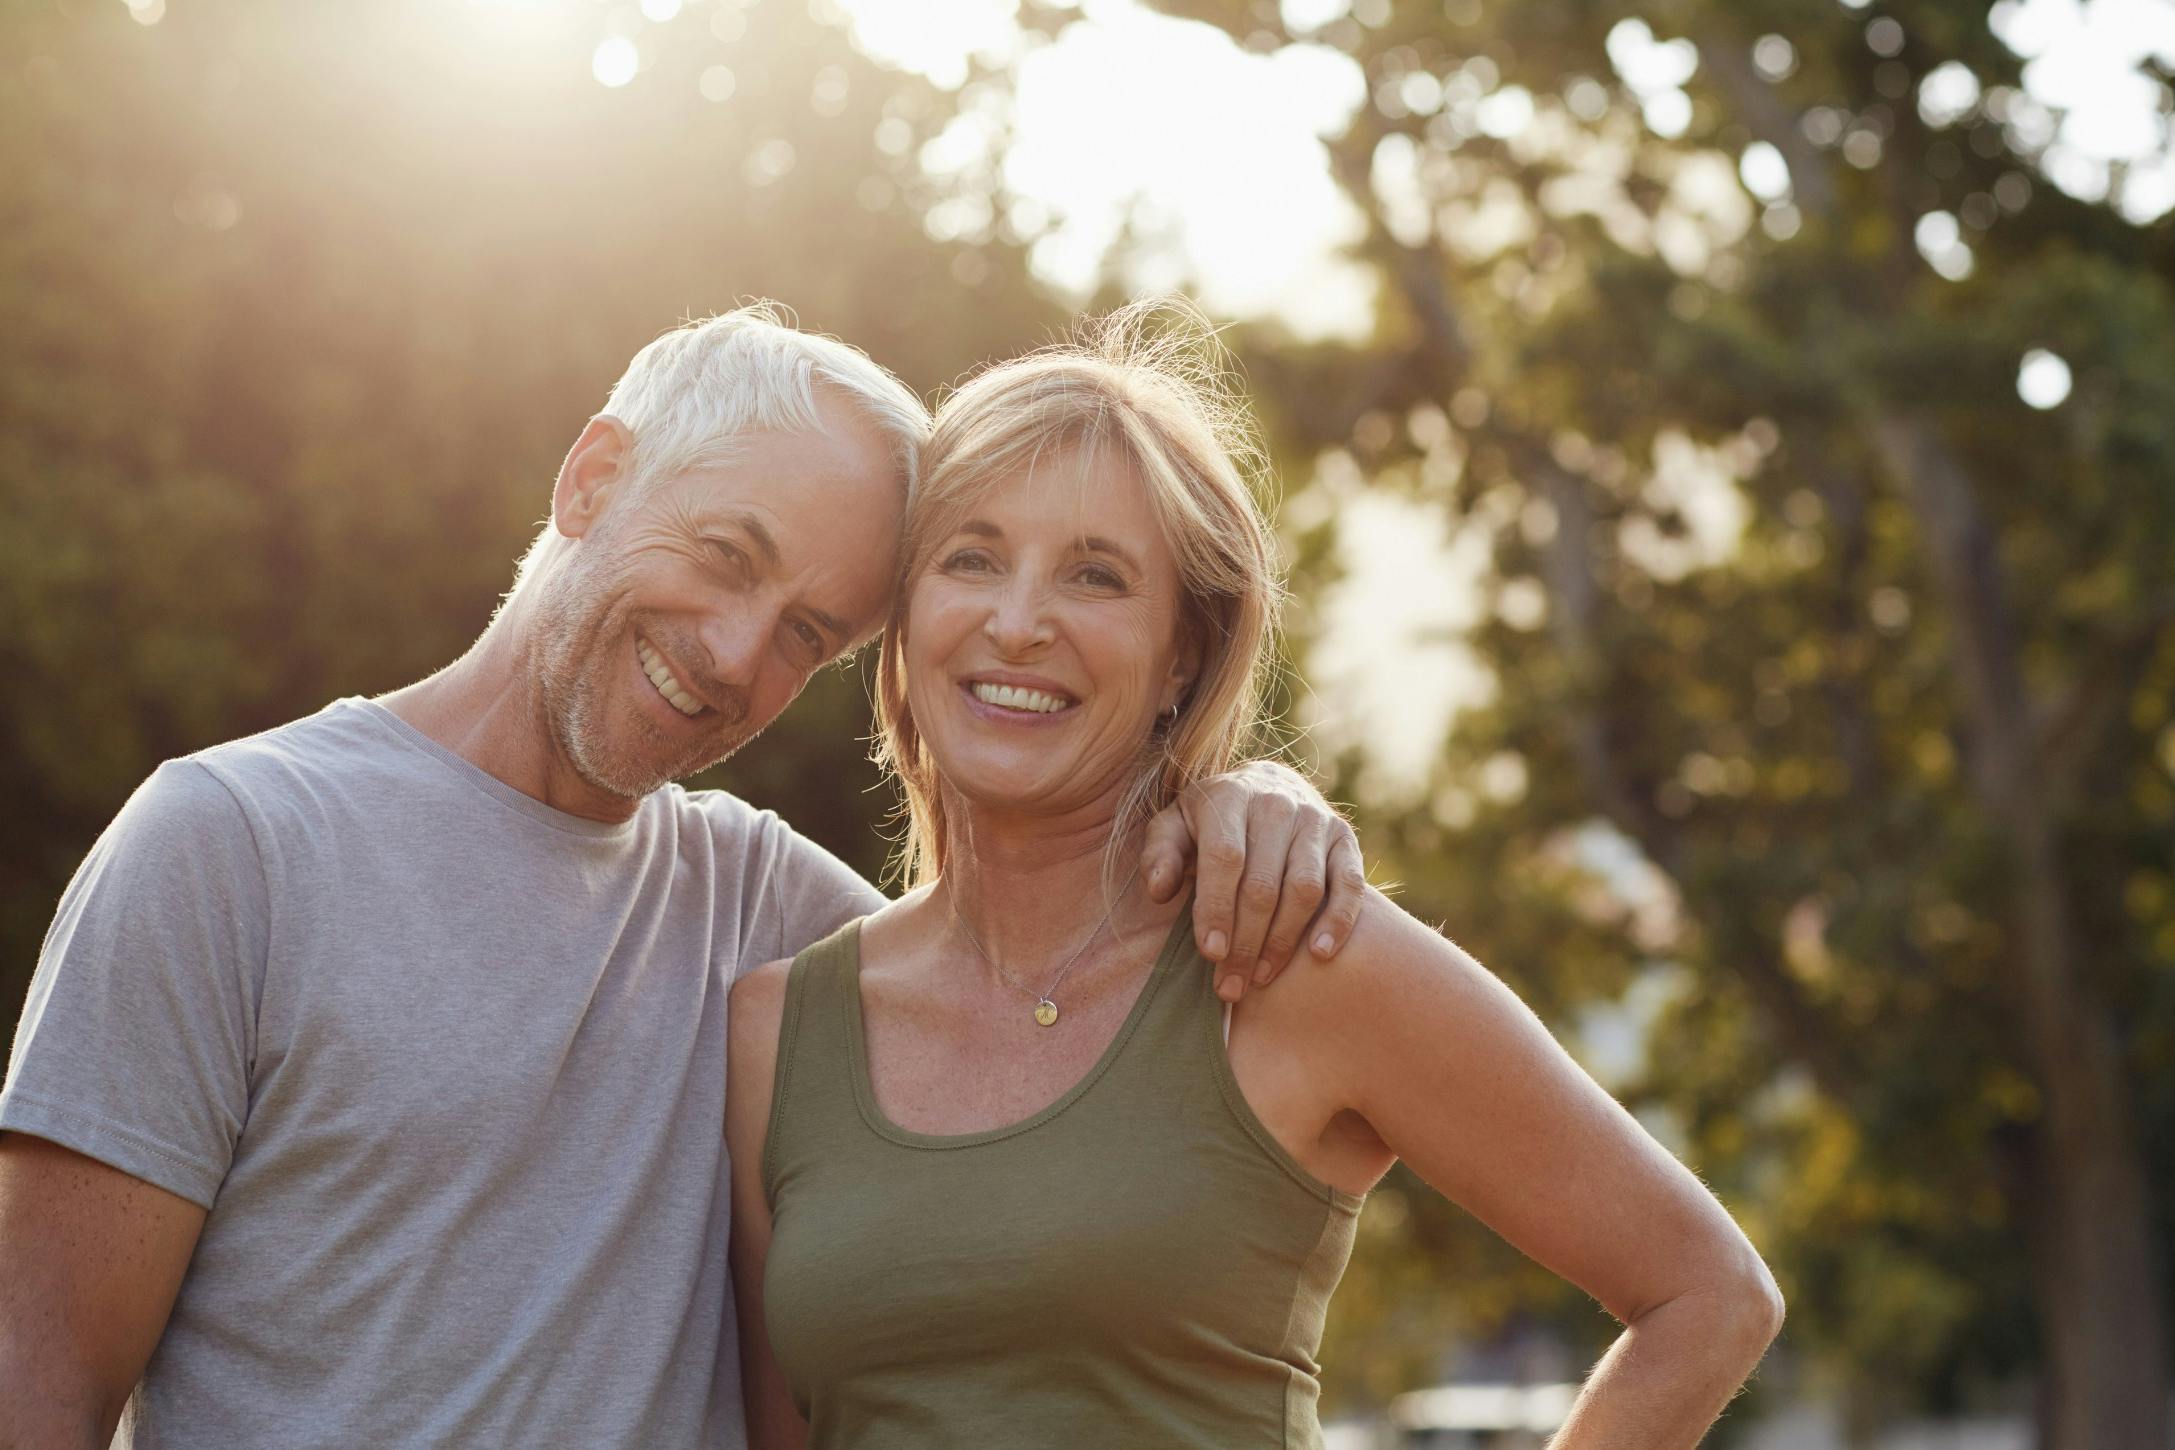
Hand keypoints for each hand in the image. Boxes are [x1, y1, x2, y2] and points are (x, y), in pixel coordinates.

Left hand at [1139, 759, 1364, 1000]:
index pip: (1225, 858)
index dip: (1217, 908)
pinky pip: (1349, 884)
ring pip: (1304, 889)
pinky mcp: (1344, 838)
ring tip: (1261, 977)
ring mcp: (1315, 820)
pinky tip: (1320, 954)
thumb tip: (1160, 892)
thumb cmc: (1210, 820)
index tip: (1210, 953)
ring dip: (1283, 941)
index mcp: (1229, 797)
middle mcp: (1276, 803)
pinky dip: (1339, 921)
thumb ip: (1160, 853)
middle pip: (1264, 883)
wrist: (1267, 785)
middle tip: (1229, 985)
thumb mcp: (1174, 825)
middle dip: (1245, 942)